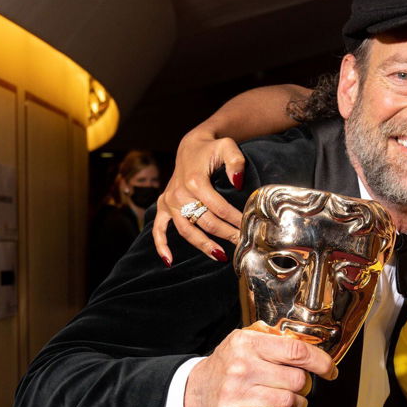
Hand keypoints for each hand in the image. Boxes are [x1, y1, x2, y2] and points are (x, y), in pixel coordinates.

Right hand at [153, 128, 247, 265]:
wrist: (191, 146)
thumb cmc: (212, 148)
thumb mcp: (227, 146)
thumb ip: (235, 161)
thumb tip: (238, 182)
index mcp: (195, 181)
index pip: (219, 208)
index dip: (235, 220)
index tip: (248, 228)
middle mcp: (179, 194)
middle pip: (205, 222)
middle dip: (226, 234)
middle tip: (242, 244)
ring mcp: (170, 201)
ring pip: (186, 230)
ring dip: (203, 245)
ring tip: (220, 256)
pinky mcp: (163, 205)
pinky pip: (158, 228)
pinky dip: (161, 245)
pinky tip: (170, 260)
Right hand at [182, 323, 336, 406]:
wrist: (192, 393)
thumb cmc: (225, 367)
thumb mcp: (242, 342)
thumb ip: (271, 337)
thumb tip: (304, 340)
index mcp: (248, 343)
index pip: (296, 350)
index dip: (321, 362)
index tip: (330, 370)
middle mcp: (242, 366)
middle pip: (297, 379)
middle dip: (305, 387)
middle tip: (300, 389)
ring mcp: (236, 392)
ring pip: (288, 401)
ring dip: (297, 405)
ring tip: (290, 403)